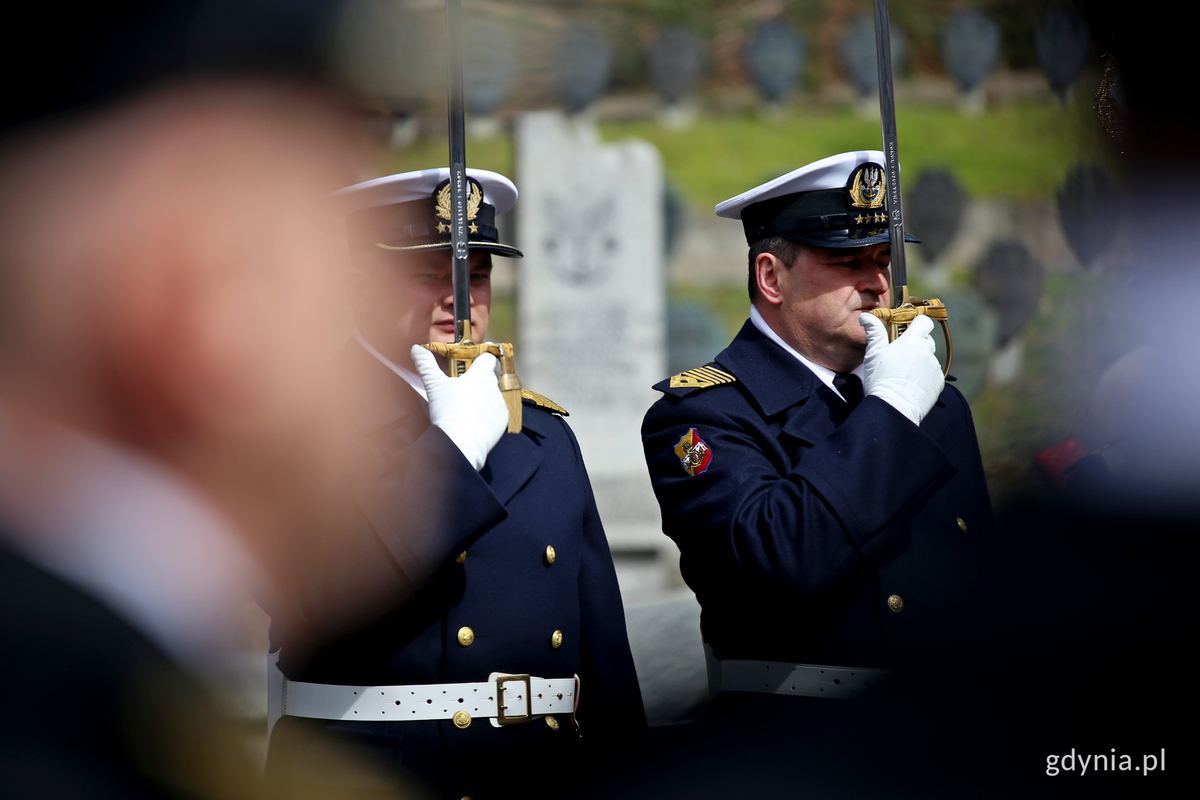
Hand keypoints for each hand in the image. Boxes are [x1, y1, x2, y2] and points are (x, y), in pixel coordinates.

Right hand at [411, 346, 506, 470]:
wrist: (461, 443)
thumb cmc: (448, 412)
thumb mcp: (434, 385)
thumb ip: (426, 364)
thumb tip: (416, 349)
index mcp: (481, 374)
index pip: (488, 357)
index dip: (480, 356)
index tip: (472, 360)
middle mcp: (494, 386)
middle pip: (488, 376)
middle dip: (477, 380)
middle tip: (461, 388)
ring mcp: (500, 404)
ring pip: (492, 394)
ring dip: (483, 397)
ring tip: (466, 407)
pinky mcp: (503, 419)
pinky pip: (497, 411)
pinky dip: (488, 413)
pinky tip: (474, 419)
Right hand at [859, 313, 943, 425]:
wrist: (894, 409)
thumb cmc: (881, 380)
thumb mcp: (873, 354)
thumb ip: (874, 332)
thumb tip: (866, 315)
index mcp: (913, 341)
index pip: (924, 322)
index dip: (916, 323)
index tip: (906, 330)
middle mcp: (927, 351)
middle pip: (926, 340)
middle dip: (916, 344)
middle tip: (900, 355)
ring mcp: (935, 367)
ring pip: (929, 357)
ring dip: (920, 361)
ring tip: (904, 374)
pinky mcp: (938, 382)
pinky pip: (932, 374)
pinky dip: (924, 376)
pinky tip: (911, 384)